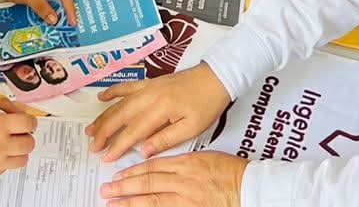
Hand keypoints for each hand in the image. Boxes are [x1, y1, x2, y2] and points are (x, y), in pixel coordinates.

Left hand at [0, 0, 79, 27]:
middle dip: (62, 12)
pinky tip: (42, 19)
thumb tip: (54, 18)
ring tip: (55, 24)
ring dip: (50, 12)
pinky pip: (41, 3)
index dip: (70, 9)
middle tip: (66, 25)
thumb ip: (42, 8)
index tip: (72, 21)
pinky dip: (42, 11)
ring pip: (49, 2)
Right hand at [0, 105, 37, 185]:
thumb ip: (4, 106)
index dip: (29, 121)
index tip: (26, 122)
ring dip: (16, 152)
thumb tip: (21, 110)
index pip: (29, 124)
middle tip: (17, 134)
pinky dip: (0, 163)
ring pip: (21, 160)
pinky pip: (3, 171)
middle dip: (25, 136)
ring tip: (4, 146)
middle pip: (29, 144)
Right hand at [87, 64, 231, 160]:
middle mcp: (151, 95)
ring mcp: (149, 86)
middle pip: (121, 115)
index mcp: (161, 107)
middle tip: (93, 145)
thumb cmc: (207, 102)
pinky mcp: (151, 82)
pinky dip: (113, 92)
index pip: (133, 131)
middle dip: (104, 132)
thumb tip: (144, 151)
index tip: (107, 156)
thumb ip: (166, 139)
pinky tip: (102, 98)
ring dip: (104, 116)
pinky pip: (127, 86)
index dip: (118, 145)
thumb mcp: (192, 128)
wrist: (216, 77)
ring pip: (120, 102)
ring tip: (91, 128)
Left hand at [101, 151, 245, 205]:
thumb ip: (182, 162)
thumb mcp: (205, 157)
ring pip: (153, 200)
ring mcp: (187, 199)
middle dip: (124, 187)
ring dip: (130, 203)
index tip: (118, 175)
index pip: (153, 166)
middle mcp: (184, 181)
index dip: (133, 172)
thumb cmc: (232, 172)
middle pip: (148, 183)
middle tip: (106, 190)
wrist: (251, 188)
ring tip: (113, 204)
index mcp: (187, 163)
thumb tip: (160, 165)